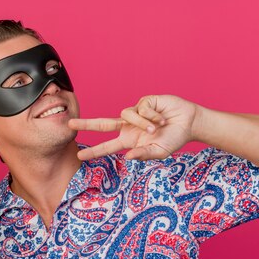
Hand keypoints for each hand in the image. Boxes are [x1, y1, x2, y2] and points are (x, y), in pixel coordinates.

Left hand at [68, 95, 200, 159]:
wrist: (189, 123)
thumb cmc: (174, 139)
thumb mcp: (159, 152)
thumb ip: (144, 155)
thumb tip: (128, 157)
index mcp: (129, 141)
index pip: (107, 147)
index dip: (94, 151)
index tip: (79, 155)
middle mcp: (128, 127)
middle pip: (102, 124)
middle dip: (86, 124)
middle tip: (69, 124)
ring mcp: (135, 113)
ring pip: (126, 115)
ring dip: (143, 123)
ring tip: (158, 127)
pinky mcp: (143, 101)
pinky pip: (140, 108)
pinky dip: (152, 115)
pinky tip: (162, 118)